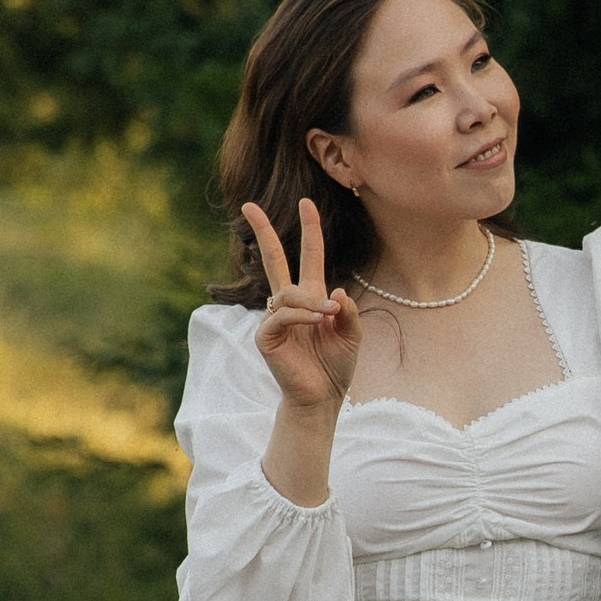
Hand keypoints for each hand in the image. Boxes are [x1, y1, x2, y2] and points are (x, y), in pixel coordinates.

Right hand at [245, 199, 360, 408]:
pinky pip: (281, 314)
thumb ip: (348, 312)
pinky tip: (316, 324)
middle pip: (273, 259)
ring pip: (287, 292)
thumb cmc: (335, 367)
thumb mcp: (352, 335)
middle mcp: (288, 303)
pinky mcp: (265, 335)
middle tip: (248, 205)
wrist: (323, 397)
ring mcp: (274, 318)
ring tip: (329, 318)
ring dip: (311, 302)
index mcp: (311, 298)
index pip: (308, 257)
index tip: (306, 203)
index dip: (310, 231)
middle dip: (263, 232)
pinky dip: (302, 316)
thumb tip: (336, 292)